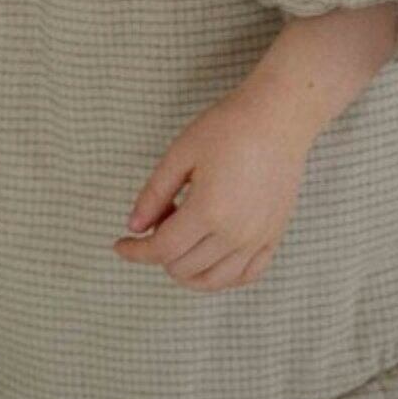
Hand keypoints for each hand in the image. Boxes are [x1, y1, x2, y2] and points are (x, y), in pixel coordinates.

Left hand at [112, 85, 314, 290]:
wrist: (277, 118)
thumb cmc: (227, 128)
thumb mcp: (181, 153)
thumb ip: (154, 193)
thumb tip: (133, 227)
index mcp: (209, 212)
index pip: (163, 249)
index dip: (136, 251)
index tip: (120, 245)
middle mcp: (235, 234)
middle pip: (184, 268)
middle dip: (160, 252)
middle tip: (158, 219)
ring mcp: (257, 240)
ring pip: (214, 280)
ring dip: (187, 271)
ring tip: (178, 241)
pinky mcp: (273, 237)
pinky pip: (246, 275)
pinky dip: (222, 276)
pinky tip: (209, 258)